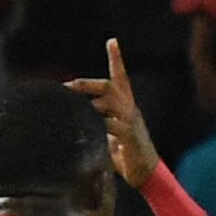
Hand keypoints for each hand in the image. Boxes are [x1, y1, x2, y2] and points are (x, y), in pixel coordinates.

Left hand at [67, 38, 162, 186]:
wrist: (147, 174)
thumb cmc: (127, 155)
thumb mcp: (110, 135)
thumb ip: (97, 124)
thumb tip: (74, 119)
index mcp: (126, 106)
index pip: (121, 77)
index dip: (117, 59)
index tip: (112, 41)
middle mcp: (130, 109)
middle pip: (109, 86)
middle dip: (87, 84)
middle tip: (69, 85)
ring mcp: (131, 120)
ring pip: (108, 103)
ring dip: (90, 106)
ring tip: (74, 112)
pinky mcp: (129, 135)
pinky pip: (110, 124)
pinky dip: (97, 125)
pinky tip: (88, 130)